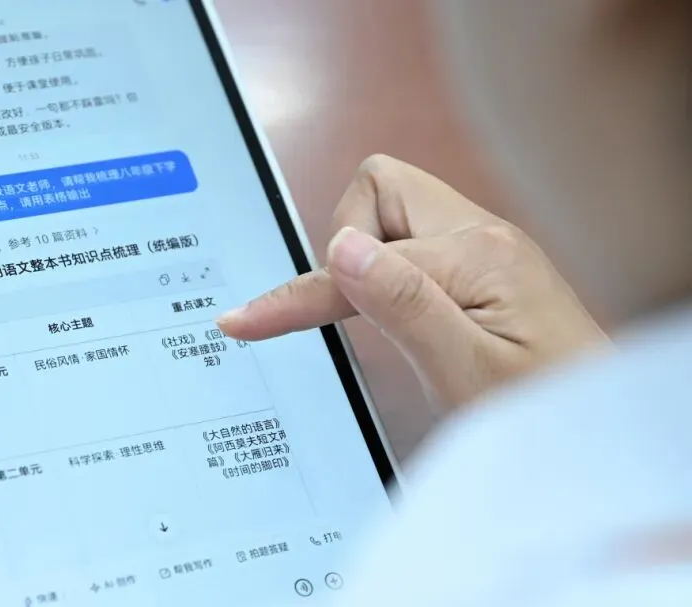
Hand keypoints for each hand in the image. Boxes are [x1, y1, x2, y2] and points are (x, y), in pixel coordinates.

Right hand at [217, 155, 608, 409]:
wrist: (604, 436)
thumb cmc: (545, 409)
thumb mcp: (468, 372)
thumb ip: (404, 304)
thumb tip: (340, 247)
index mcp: (476, 254)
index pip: (359, 261)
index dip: (297, 295)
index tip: (244, 321)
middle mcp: (480, 235)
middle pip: (378, 188)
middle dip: (343, 240)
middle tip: (348, 307)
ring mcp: (481, 247)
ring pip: (390, 210)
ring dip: (364, 255)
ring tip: (374, 316)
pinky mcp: (478, 267)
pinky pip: (409, 241)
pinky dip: (383, 268)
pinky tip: (390, 310)